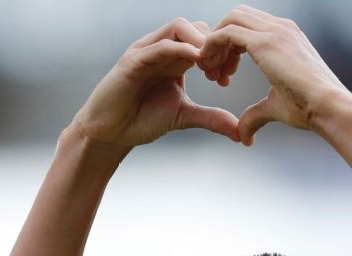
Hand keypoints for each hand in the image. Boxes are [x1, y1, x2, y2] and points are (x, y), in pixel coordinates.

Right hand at [71, 18, 240, 152]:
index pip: (206, 39)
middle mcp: (163, 49)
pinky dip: (179, 49)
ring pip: (178, 27)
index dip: (222, 53)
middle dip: (215, 45)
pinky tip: (196, 61)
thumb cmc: (142, 119)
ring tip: (212, 63)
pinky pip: (159, 45)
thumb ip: (212, 118)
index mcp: (177, 58)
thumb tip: (241, 133)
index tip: (228, 78)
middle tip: (223, 70)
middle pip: (197, 26)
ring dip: (200, 40)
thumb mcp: (185, 116)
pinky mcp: (133, 60)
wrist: (110, 133)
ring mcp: (147, 51)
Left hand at [199, 6, 351, 144]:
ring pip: (230, 20)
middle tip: (214, 72)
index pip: (248, 26)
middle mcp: (280, 28)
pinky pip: (227, 33)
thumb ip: (256, 115)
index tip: (225, 75)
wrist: (330, 108)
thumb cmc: (309, 109)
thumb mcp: (276, 107)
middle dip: (220, 42)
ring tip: (210, 72)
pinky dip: (212, 46)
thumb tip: (244, 136)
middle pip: (236, 17)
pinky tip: (210, 68)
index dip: (230, 47)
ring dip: (214, 44)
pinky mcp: (265, 42)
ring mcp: (274, 31)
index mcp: (286, 36)